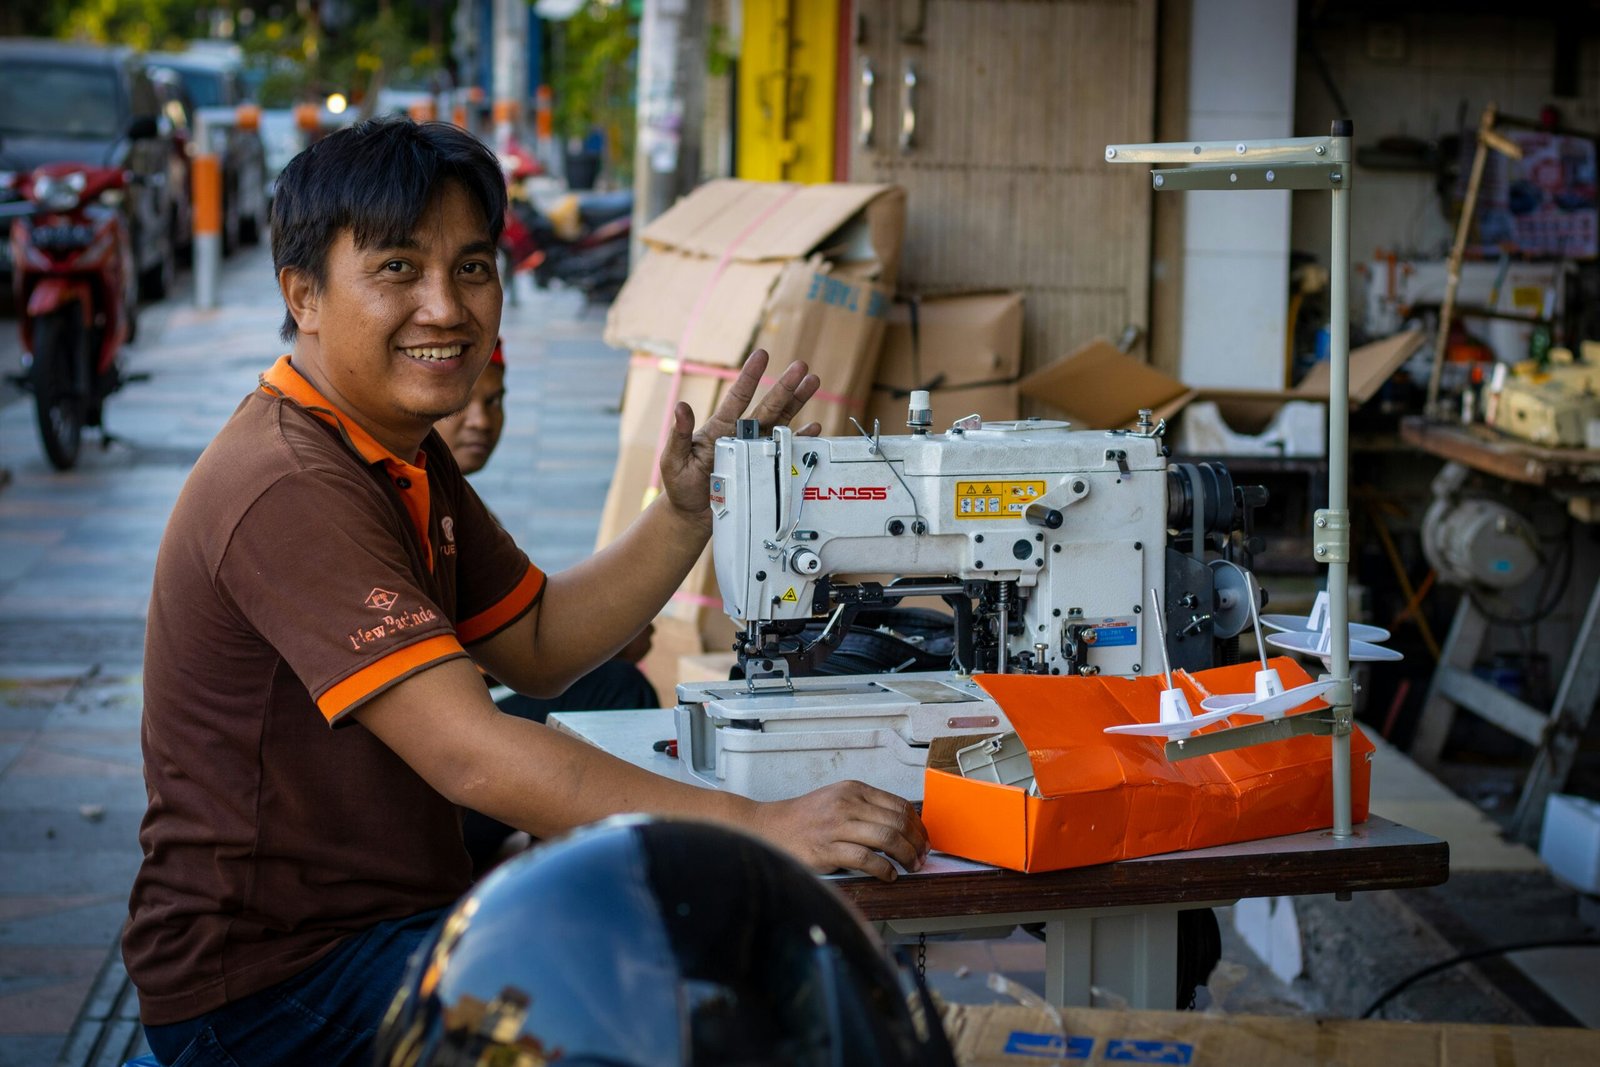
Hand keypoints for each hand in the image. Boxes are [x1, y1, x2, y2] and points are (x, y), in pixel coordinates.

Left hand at [658, 349, 820, 521]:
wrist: (693, 514)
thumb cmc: (681, 484)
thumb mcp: (673, 458)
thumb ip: (679, 434)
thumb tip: (681, 406)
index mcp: (722, 427)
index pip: (738, 397)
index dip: (750, 376)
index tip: (762, 354)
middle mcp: (743, 434)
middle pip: (768, 406)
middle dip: (785, 386)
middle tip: (802, 366)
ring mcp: (756, 450)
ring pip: (782, 422)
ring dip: (798, 403)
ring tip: (813, 382)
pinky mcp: (766, 469)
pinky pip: (787, 452)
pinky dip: (801, 441)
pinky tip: (814, 430)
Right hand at [751, 780, 928, 882]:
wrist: (770, 828)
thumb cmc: (805, 818)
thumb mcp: (838, 800)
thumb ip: (866, 808)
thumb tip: (902, 827)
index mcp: (854, 790)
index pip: (900, 805)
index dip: (918, 825)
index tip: (923, 839)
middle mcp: (847, 804)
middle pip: (898, 822)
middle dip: (917, 843)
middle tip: (921, 857)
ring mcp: (837, 826)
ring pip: (887, 839)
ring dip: (906, 856)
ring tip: (910, 867)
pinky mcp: (828, 848)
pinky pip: (867, 859)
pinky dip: (884, 870)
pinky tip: (889, 876)